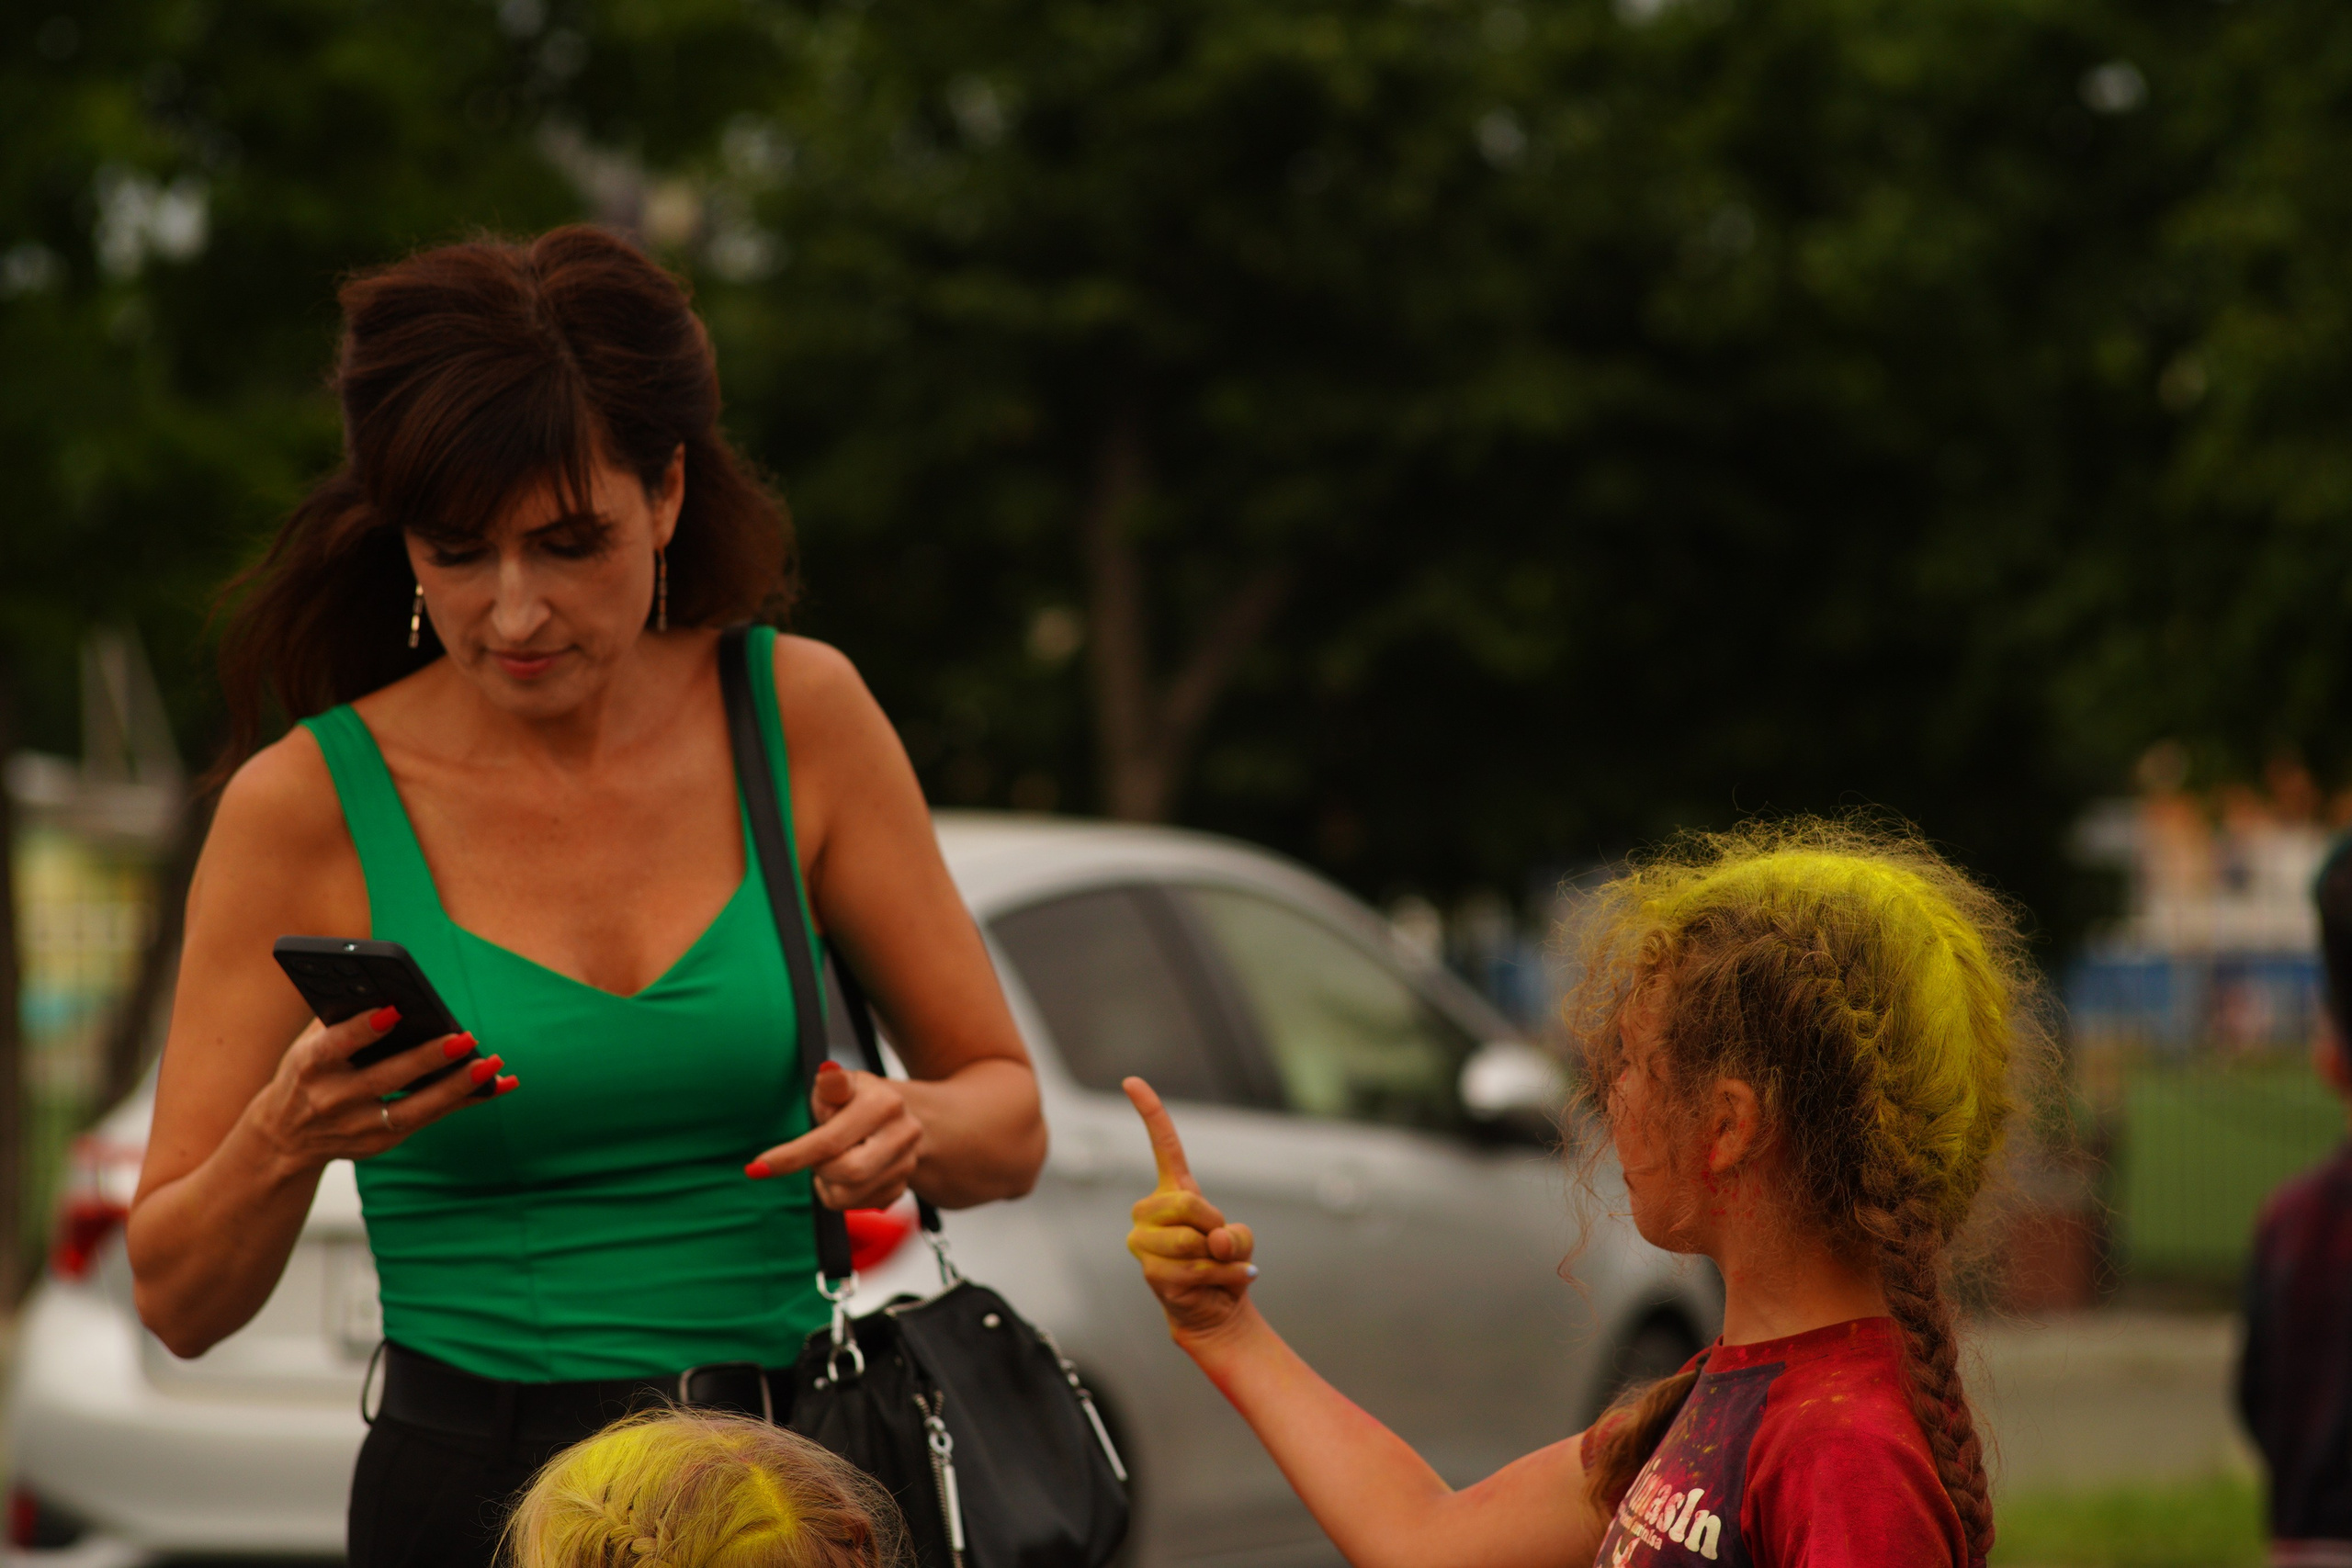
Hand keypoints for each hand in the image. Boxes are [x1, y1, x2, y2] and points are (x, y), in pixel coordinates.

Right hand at [249, 1008, 513, 1175]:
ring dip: (456, 1087)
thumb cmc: (307, 1073)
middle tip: (464, 1037)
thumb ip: (342, 1018)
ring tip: (492, 1064)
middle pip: (384, 1079)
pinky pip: (430, 1120)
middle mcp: (332, 1100)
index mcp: (310, 1065)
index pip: (336, 1046)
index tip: (395, 1010)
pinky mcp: (380, 1144)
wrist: (284, 1137)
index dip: (364, 1029)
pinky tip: (499, 1084)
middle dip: (426, 1059)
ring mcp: (357, 1127)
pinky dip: (466, 1101)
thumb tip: (390, 987)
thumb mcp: (308, 1044)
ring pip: (414, 1109)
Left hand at [746, 1061, 924, 1209]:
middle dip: (820, 1168)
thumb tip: (827, 1071)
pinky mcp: (901, 1188)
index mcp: (885, 1104)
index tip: (756, 1168)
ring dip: (827, 1184)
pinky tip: (845, 1175)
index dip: (790, 1156)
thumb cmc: (857, 1099)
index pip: (830, 1140)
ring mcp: (906, 1164)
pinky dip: (841, 1194)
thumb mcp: (842, 1085)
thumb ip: (832, 1084)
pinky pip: (859, 1206)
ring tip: (830, 1162)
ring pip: (850, 1196)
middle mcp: (904, 1134)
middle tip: (814, 1155)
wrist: (894, 1118)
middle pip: (847, 1172)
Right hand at [1124, 1076, 1256, 1341]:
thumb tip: (1213, 1242)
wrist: (1215, 1311)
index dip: (1149, 1112)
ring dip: (1221, 1258)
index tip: (1131, 1081)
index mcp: (1173, 1193)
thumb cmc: (1224, 1265)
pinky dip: (1225, 1276)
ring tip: (1222, 1268)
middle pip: (1187, 1202)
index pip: (1163, 1145)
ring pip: (1191, 1240)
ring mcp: (1144, 1242)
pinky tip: (1229, 1283)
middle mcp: (1149, 1212)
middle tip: (1221, 1245)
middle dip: (1214, 1225)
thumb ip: (1233, 1236)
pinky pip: (1197, 1268)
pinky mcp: (1151, 1272)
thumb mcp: (1240, 1241)